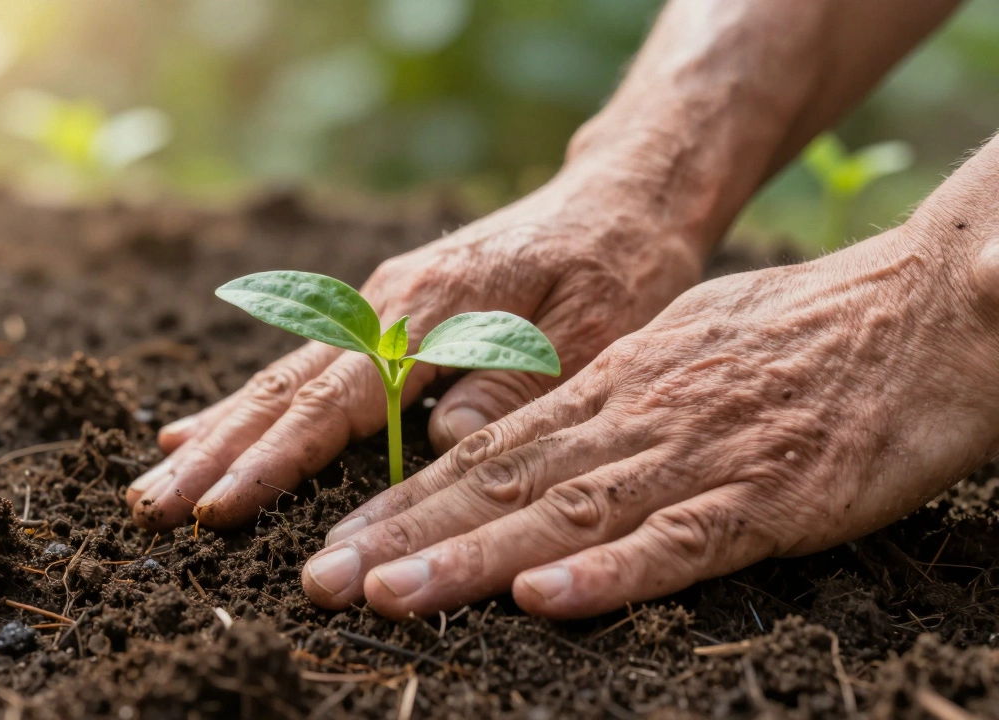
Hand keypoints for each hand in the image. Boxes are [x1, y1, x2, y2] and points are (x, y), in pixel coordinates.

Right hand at [125, 144, 708, 530]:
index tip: (219, 510)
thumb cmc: (618, 265)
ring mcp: (380, 306)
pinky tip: (205, 428)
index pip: (339, 399)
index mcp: (433, 310)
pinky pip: (306, 365)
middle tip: (151, 510)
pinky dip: (253, 404)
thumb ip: (514, 381)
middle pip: (288, 389)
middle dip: (217, 454)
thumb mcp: (595, 328)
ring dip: (218, 434)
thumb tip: (440, 440)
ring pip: (284, 378)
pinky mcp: (386, 315)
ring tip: (157, 483)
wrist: (622, 197)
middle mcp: (389, 305)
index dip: (276, 460)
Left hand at [302, 224, 998, 617]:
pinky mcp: (769, 500)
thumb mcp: (681, 345)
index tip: (338, 542)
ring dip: (468, 558)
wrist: (922, 312)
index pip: (488, 450)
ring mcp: (696, 460)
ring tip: (387, 595)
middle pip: (499, 485)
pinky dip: (608, 576)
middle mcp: (633, 419)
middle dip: (401, 538)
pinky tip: (543, 600)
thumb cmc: (801, 334)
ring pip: (563, 515)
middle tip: (319, 579)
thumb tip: (530, 430)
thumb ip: (604, 393)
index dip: (405, 501)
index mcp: (612, 385)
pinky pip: (679, 545)